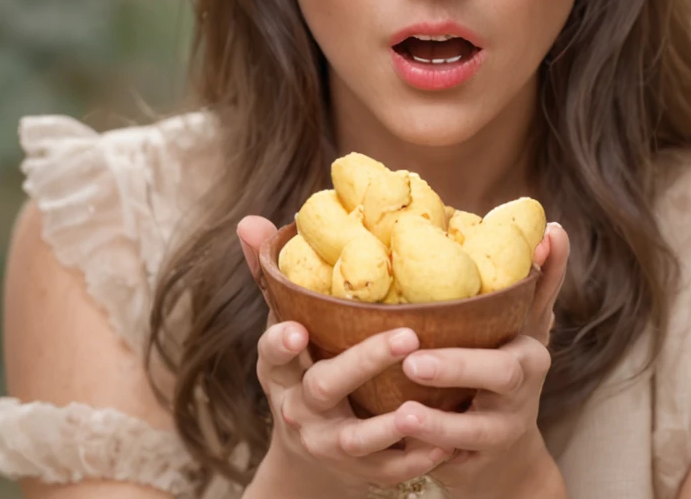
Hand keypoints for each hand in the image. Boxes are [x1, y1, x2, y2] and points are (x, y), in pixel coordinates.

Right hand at [237, 217, 453, 496]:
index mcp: (281, 370)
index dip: (281, 344)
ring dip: (386, 426)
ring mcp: (328, 443)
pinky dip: (412, 458)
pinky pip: (386, 470)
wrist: (311, 453)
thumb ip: (270, 276)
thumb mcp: (283, 326)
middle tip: (405, 337)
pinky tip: (441, 441)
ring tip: (419, 407)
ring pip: (353, 439)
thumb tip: (248, 220)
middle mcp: (300, 408)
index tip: (296, 327)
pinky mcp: (360, 471)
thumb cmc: (305, 363)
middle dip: (363, 364)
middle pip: (325, 387)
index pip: (273, 355)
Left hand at [391, 222, 570, 498]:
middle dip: (458, 367)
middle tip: (413, 362)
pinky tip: (395, 441)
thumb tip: (552, 226)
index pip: (530, 320)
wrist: (503, 455)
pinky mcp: (475, 464)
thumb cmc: (503, 369)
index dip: (508, 313)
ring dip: (438, 423)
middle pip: (500, 376)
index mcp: (528, 351)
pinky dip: (424, 453)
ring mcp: (500, 431)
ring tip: (403, 414)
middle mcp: (521, 390)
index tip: (488, 289)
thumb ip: (538, 281)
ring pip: (473, 430)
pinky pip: (450, 462)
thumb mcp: (522, 327)